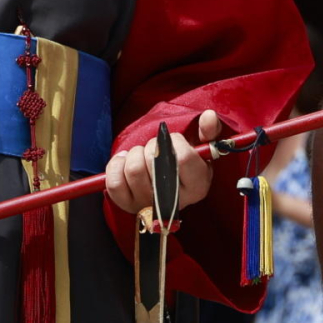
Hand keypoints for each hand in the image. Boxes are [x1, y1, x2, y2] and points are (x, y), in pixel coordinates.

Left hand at [106, 111, 223, 218]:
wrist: (165, 185)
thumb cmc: (184, 164)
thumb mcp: (200, 149)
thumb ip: (208, 131)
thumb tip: (209, 116)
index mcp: (197, 187)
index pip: (183, 158)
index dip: (174, 141)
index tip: (172, 140)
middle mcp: (174, 202)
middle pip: (153, 162)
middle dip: (151, 145)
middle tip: (155, 147)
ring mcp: (149, 206)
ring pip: (133, 170)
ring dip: (134, 154)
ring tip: (141, 154)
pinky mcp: (127, 206)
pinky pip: (114, 182)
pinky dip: (117, 165)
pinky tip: (125, 161)